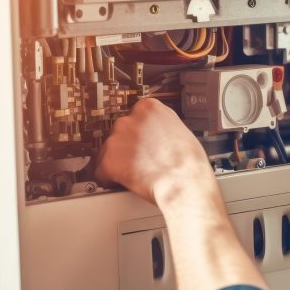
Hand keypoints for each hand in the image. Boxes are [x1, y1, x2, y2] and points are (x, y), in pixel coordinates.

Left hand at [95, 98, 217, 206]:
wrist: (184, 181)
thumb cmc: (188, 161)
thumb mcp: (179, 128)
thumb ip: (161, 126)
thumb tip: (155, 133)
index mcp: (148, 108)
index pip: (134, 116)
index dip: (139, 133)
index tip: (143, 141)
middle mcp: (129, 119)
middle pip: (119, 132)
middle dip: (127, 147)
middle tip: (142, 160)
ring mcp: (116, 139)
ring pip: (108, 152)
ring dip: (119, 162)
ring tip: (137, 173)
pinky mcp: (108, 161)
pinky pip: (101, 171)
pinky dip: (110, 179)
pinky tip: (125, 182)